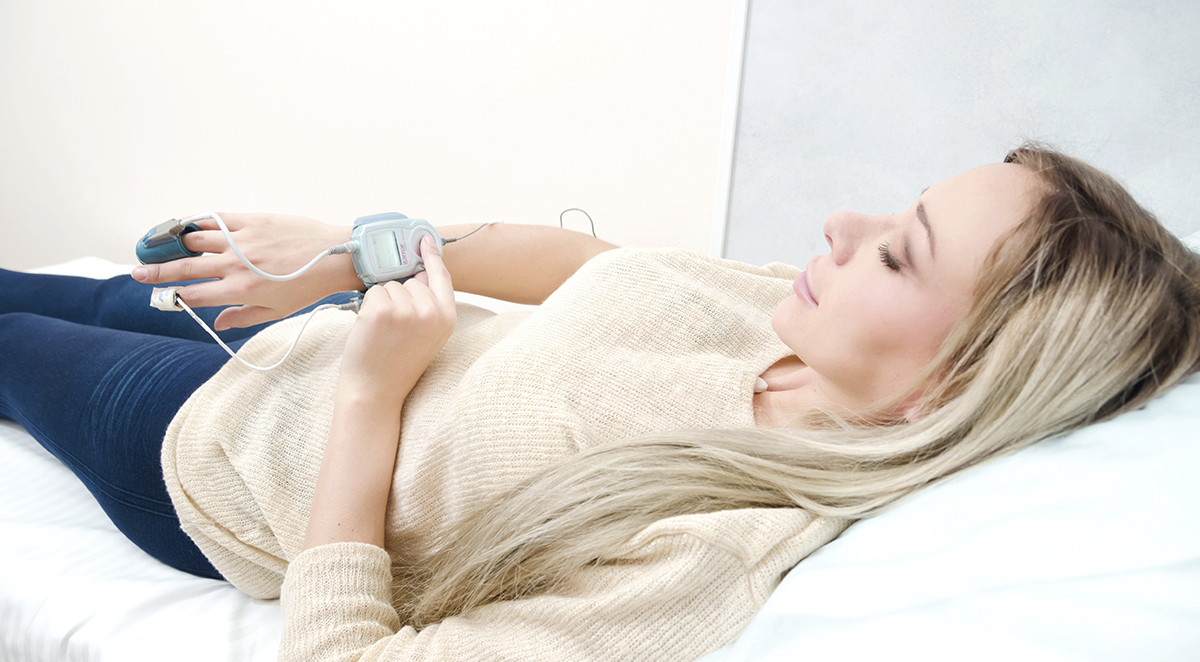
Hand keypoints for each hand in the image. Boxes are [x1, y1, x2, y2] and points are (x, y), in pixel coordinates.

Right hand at [131, 213, 360, 329]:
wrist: (334, 257)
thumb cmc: (307, 286)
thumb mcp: (276, 311)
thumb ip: (242, 317)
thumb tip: (218, 324)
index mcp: (240, 290)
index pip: (194, 294)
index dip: (172, 296)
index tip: (157, 297)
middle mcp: (236, 264)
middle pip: (186, 267)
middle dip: (158, 271)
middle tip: (137, 272)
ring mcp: (241, 239)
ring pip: (195, 240)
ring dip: (172, 244)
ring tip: (155, 247)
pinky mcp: (251, 220)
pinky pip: (215, 219)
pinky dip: (196, 222)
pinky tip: (185, 225)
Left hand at [338, 236, 456, 403]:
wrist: (375, 391)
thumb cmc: (398, 365)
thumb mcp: (428, 336)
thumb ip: (430, 305)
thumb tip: (420, 273)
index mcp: (447, 318)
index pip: (442, 276)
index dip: (433, 255)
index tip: (426, 239)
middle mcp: (430, 312)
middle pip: (411, 281)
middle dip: (400, 297)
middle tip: (395, 329)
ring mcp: (406, 310)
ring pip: (390, 286)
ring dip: (382, 303)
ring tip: (384, 333)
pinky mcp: (381, 310)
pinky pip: (373, 292)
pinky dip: (367, 307)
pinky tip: (371, 329)